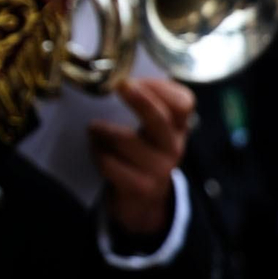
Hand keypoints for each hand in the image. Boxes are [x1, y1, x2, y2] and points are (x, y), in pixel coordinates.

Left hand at [90, 79, 193, 237]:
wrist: (142, 200)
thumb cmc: (139, 154)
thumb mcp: (148, 130)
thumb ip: (140, 107)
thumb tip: (110, 78)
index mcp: (178, 127)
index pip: (184, 102)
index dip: (160, 87)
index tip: (134, 79)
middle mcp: (173, 146)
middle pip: (160, 118)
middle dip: (138, 100)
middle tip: (118, 86)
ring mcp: (160, 169)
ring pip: (128, 140)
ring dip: (104, 130)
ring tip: (93, 126)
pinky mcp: (140, 187)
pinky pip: (112, 164)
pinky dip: (98, 153)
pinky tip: (95, 148)